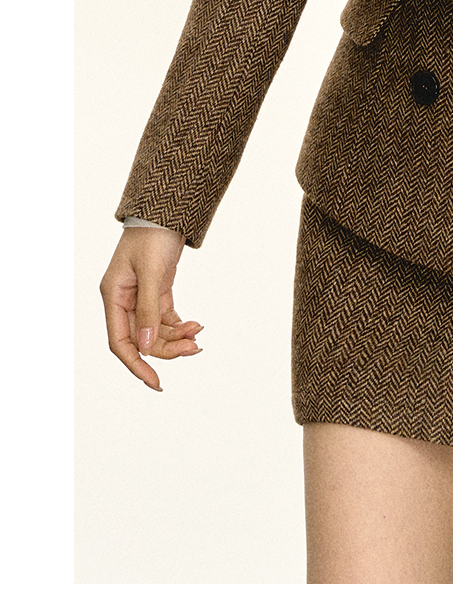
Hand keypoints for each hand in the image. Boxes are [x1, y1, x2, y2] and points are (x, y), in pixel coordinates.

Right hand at [100, 228, 202, 390]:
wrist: (166, 212)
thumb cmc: (153, 236)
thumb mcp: (151, 272)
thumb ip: (148, 309)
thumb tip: (146, 347)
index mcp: (113, 296)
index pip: (120, 341)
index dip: (136, 365)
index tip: (155, 381)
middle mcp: (123, 301)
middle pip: (142, 339)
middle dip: (166, 349)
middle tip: (194, 349)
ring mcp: (140, 297)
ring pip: (155, 332)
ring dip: (177, 337)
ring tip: (198, 334)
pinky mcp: (156, 292)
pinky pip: (165, 319)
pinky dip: (180, 325)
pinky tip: (196, 324)